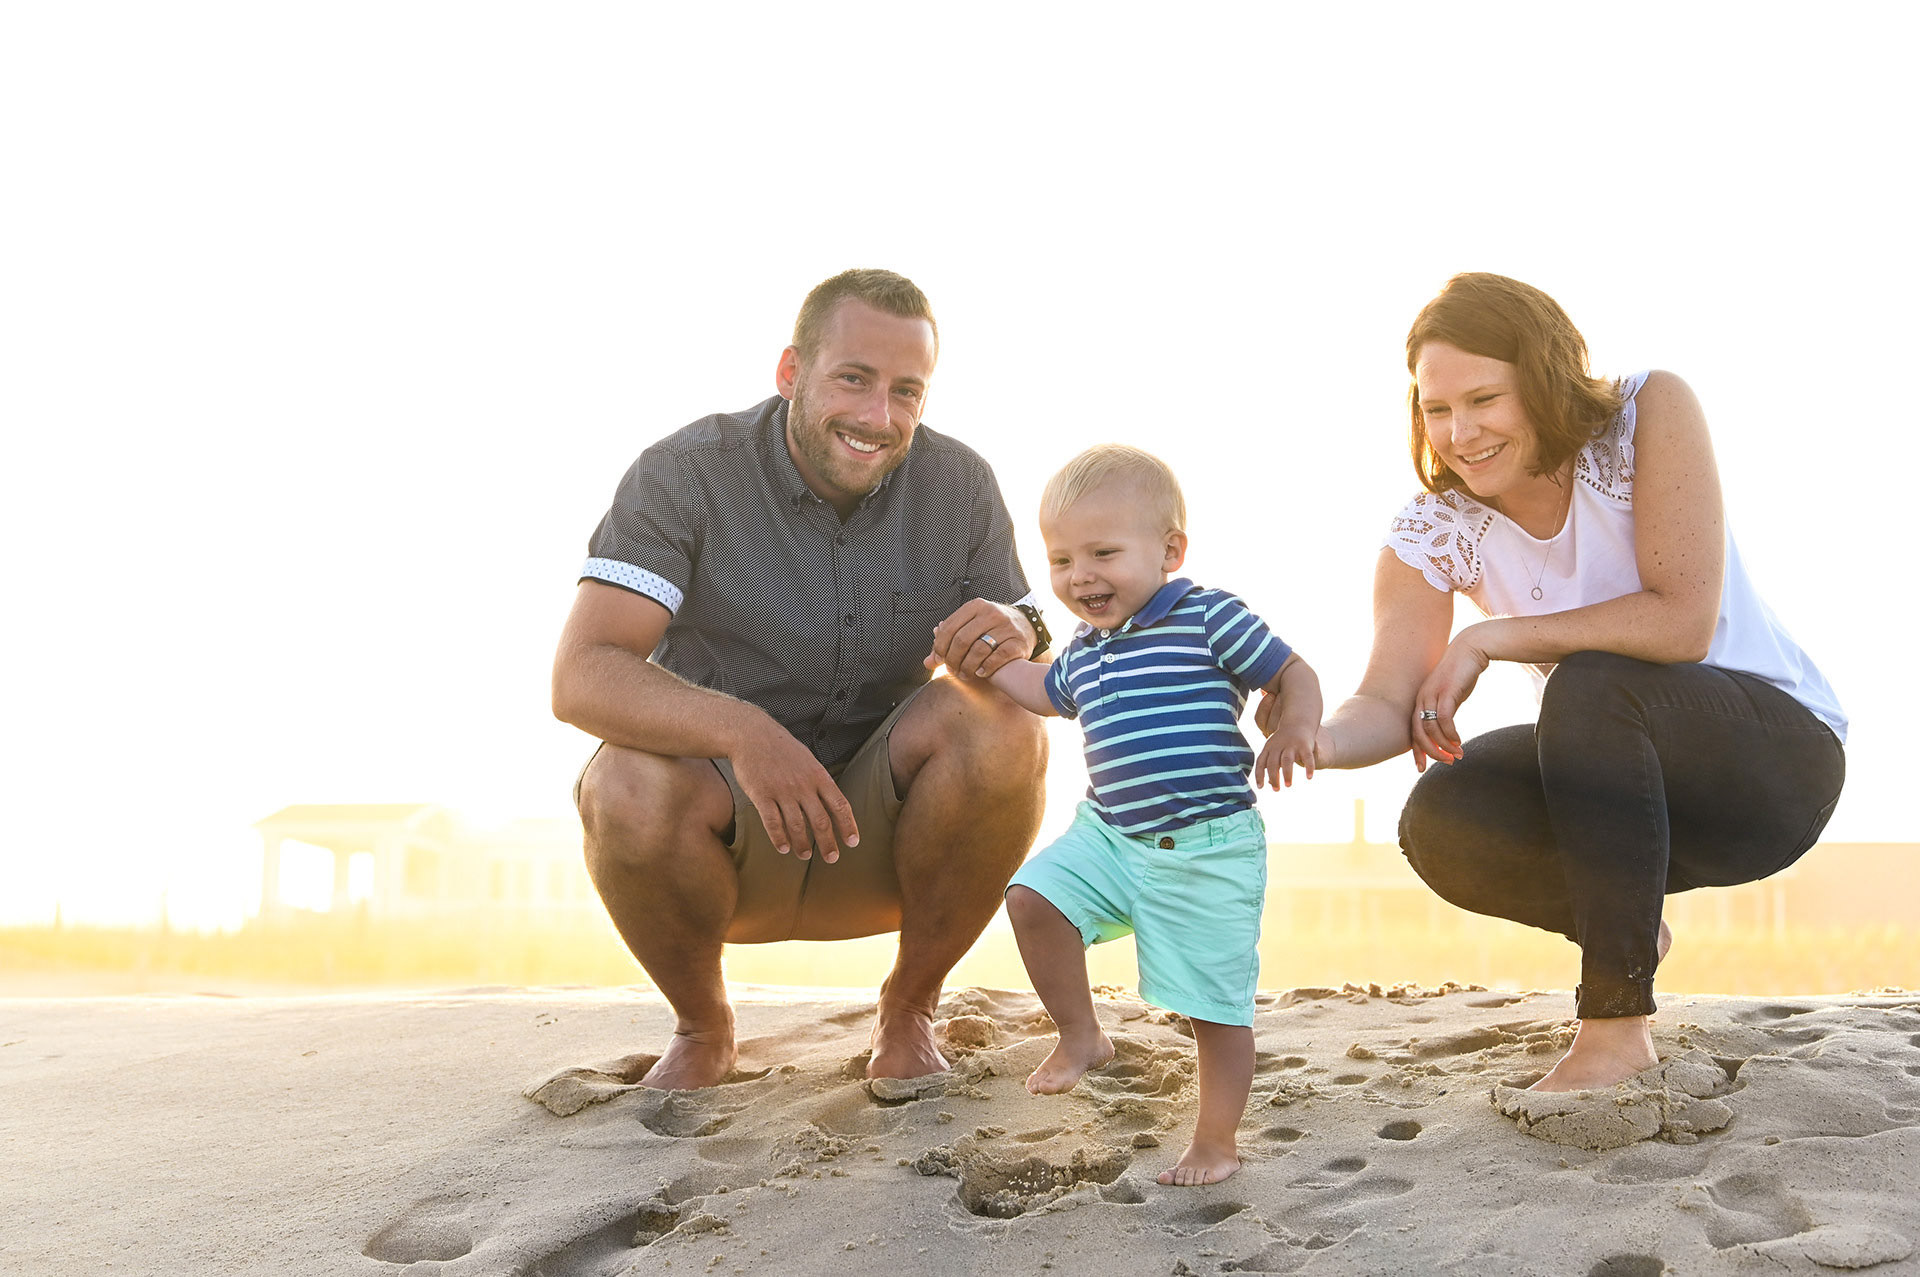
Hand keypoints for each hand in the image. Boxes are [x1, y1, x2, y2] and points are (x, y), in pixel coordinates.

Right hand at [728, 716, 858, 861]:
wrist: (752, 735)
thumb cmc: (782, 748)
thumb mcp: (808, 760)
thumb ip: (819, 781)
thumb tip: (831, 802)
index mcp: (818, 776)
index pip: (839, 805)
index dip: (848, 825)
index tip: (852, 842)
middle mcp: (803, 785)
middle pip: (821, 821)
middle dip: (828, 843)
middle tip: (832, 858)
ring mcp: (782, 791)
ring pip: (797, 825)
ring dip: (802, 844)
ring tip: (805, 855)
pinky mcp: (761, 795)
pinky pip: (772, 822)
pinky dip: (778, 837)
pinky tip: (783, 848)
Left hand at [924, 599, 1034, 680]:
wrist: (1026, 626)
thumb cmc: (991, 629)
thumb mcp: (970, 627)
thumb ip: (948, 642)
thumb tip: (928, 662)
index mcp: (975, 606)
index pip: (949, 627)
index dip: (940, 647)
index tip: (939, 660)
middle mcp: (991, 613)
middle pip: (962, 640)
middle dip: (953, 659)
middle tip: (951, 670)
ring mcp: (1006, 627)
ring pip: (979, 650)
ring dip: (967, 667)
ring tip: (964, 675)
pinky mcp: (1018, 642)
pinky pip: (998, 658)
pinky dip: (986, 668)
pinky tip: (980, 673)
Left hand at [1254, 722, 1317, 789]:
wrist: (1298, 721)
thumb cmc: (1283, 741)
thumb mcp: (1273, 749)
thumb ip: (1270, 765)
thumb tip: (1268, 784)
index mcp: (1268, 747)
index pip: (1261, 762)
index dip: (1259, 774)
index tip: (1260, 787)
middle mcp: (1279, 746)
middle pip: (1273, 762)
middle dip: (1274, 777)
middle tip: (1276, 790)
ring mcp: (1292, 745)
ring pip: (1287, 760)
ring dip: (1287, 773)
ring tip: (1288, 785)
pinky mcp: (1305, 745)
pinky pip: (1307, 758)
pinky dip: (1308, 768)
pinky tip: (1309, 778)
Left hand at [1410, 631, 1489, 767]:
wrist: (1471, 649)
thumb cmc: (1462, 673)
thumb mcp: (1451, 696)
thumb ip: (1446, 712)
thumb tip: (1447, 731)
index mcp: (1420, 700)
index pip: (1412, 731)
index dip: (1416, 750)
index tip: (1421, 767)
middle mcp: (1422, 698)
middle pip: (1417, 733)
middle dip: (1429, 752)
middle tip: (1445, 763)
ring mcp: (1432, 694)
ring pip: (1431, 729)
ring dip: (1444, 746)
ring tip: (1457, 755)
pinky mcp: (1446, 691)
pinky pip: (1444, 719)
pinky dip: (1450, 734)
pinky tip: (1458, 741)